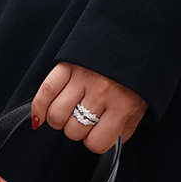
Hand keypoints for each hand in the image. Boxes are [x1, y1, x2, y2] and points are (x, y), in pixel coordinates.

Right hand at [31, 63, 146, 152]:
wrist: (135, 38)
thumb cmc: (137, 76)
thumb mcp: (141, 106)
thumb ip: (126, 128)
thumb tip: (110, 143)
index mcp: (121, 105)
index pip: (96, 143)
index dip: (96, 142)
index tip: (98, 135)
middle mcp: (100, 93)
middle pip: (74, 131)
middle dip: (78, 130)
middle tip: (86, 120)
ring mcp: (81, 79)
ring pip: (56, 116)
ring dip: (60, 120)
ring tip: (69, 114)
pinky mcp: (67, 66)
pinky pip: (45, 91)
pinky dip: (39, 108)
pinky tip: (41, 118)